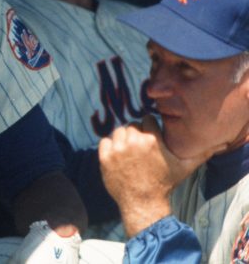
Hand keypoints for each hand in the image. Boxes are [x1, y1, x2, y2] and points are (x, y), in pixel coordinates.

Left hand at [98, 116, 210, 235]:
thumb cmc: (165, 184)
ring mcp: (118, 149)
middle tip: (139, 146)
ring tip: (129, 151)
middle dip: (136, 133)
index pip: (147, 118)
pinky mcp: (105, 157)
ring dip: (123, 138)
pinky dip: (109, 147)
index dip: (149, 127)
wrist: (143, 203)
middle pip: (131, 125)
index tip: (150, 135)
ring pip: (118, 131)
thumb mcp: (184, 167)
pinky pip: (104, 141)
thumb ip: (199, 153)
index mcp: (152, 140)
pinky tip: (118, 156)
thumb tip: (218, 143)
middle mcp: (134, 142)